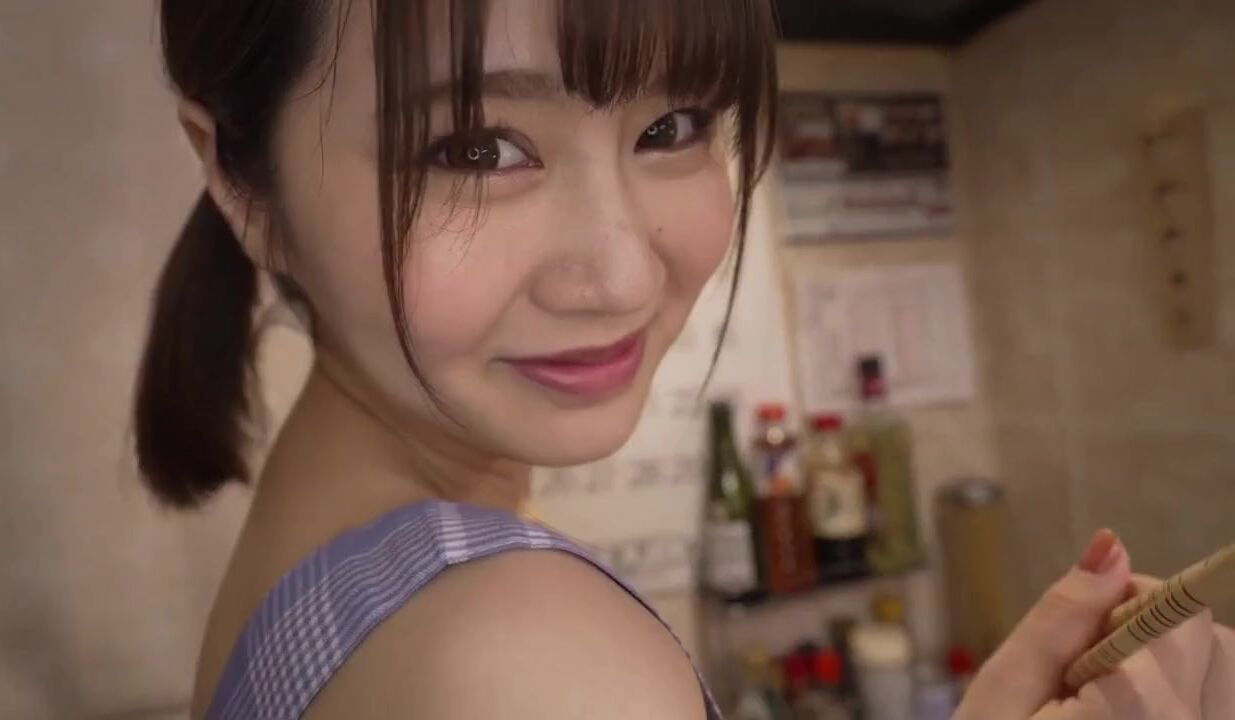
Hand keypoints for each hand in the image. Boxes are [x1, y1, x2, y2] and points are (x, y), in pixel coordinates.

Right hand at [955, 530, 1234, 718]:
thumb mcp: (1004, 692)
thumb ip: (1059, 618)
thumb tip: (1112, 546)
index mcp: (1140, 711)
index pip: (1179, 613)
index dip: (1124, 604)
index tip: (1078, 637)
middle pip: (1211, 642)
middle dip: (1151, 637)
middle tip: (1085, 676)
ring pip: (1224, 676)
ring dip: (1177, 671)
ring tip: (1109, 703)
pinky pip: (1217, 709)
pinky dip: (1187, 700)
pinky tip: (1133, 719)